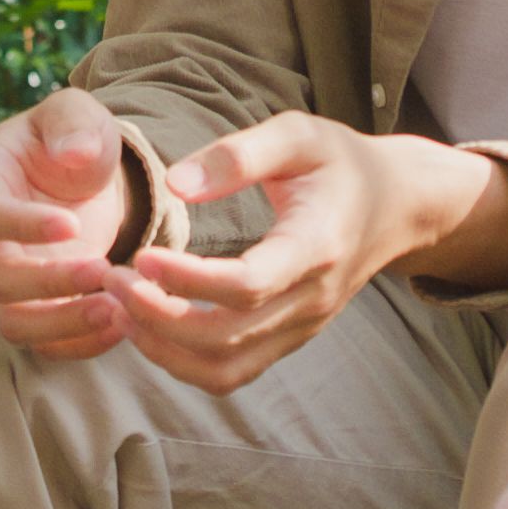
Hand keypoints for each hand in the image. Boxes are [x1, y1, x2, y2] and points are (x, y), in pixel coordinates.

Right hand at [0, 88, 137, 358]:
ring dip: (65, 324)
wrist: (82, 179)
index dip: (24, 225)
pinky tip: (124, 324)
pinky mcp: (33, 307)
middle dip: (50, 282)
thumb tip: (74, 154)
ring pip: (15, 322)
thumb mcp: (77, 114)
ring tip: (118, 311)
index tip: (73, 225)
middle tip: (104, 271)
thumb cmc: (73, 138)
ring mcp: (4, 279)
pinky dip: (82, 343)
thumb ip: (74, 124)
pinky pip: (45, 343)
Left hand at [108, 115, 507, 396]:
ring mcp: (302, 327)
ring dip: (164, 350)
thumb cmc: (340, 162)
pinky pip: (233, 373)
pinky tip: (148, 326)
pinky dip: (183, 362)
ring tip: (119, 309)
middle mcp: (311, 300)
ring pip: (226, 370)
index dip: (189, 281)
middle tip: (110, 281)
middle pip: (227, 338)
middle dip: (159, 318)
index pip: (248, 285)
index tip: (141, 259)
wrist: (397, 206)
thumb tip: (175, 184)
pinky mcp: (289, 338)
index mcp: (316, 247)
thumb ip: (237, 155)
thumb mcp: (298, 135)